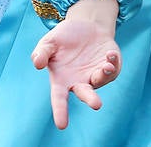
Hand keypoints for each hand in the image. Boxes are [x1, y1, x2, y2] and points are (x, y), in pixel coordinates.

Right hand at [31, 0, 120, 129]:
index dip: (60, 111)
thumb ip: (41, 53)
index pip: (59, 99)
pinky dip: (112, 62)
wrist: (86, 26)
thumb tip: (38, 64)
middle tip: (96, 104)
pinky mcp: (109, 67)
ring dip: (103, 74)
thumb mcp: (49, 43)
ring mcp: (95, 75)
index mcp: (62, 80)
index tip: (62, 125)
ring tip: (106, 66)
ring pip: (100, 80)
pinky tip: (110, 54)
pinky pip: (113, 68)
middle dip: (91, 99)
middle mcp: (80, 82)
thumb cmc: (64, 38)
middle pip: (85, 94)